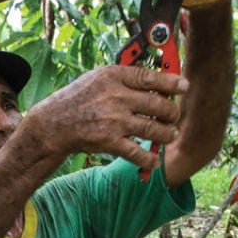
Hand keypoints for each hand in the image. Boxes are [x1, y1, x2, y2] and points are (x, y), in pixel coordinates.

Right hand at [27, 65, 188, 171]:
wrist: (53, 124)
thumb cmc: (77, 99)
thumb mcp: (97, 78)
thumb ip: (124, 77)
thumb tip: (154, 80)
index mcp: (113, 77)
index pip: (150, 77)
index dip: (172, 83)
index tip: (184, 86)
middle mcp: (116, 97)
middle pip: (158, 104)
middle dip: (172, 112)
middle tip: (173, 116)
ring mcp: (114, 120)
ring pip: (154, 128)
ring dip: (167, 133)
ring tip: (169, 134)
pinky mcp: (109, 141)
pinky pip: (137, 152)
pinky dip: (149, 159)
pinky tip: (153, 160)